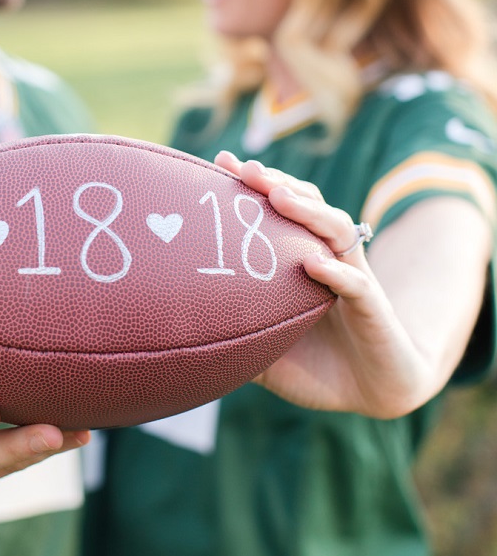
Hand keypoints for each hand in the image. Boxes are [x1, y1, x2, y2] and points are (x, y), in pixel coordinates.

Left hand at [213, 150, 439, 416]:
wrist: (376, 392)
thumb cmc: (318, 367)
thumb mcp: (265, 351)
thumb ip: (232, 336)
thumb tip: (179, 336)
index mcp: (302, 260)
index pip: (280, 211)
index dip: (255, 185)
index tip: (220, 162)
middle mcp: (330, 258)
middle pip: (307, 205)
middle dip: (277, 182)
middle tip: (245, 168)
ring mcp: (353, 279)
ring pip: (335, 230)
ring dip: (308, 211)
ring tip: (279, 196)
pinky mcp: (373, 309)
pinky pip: (355, 284)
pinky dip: (335, 272)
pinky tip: (312, 263)